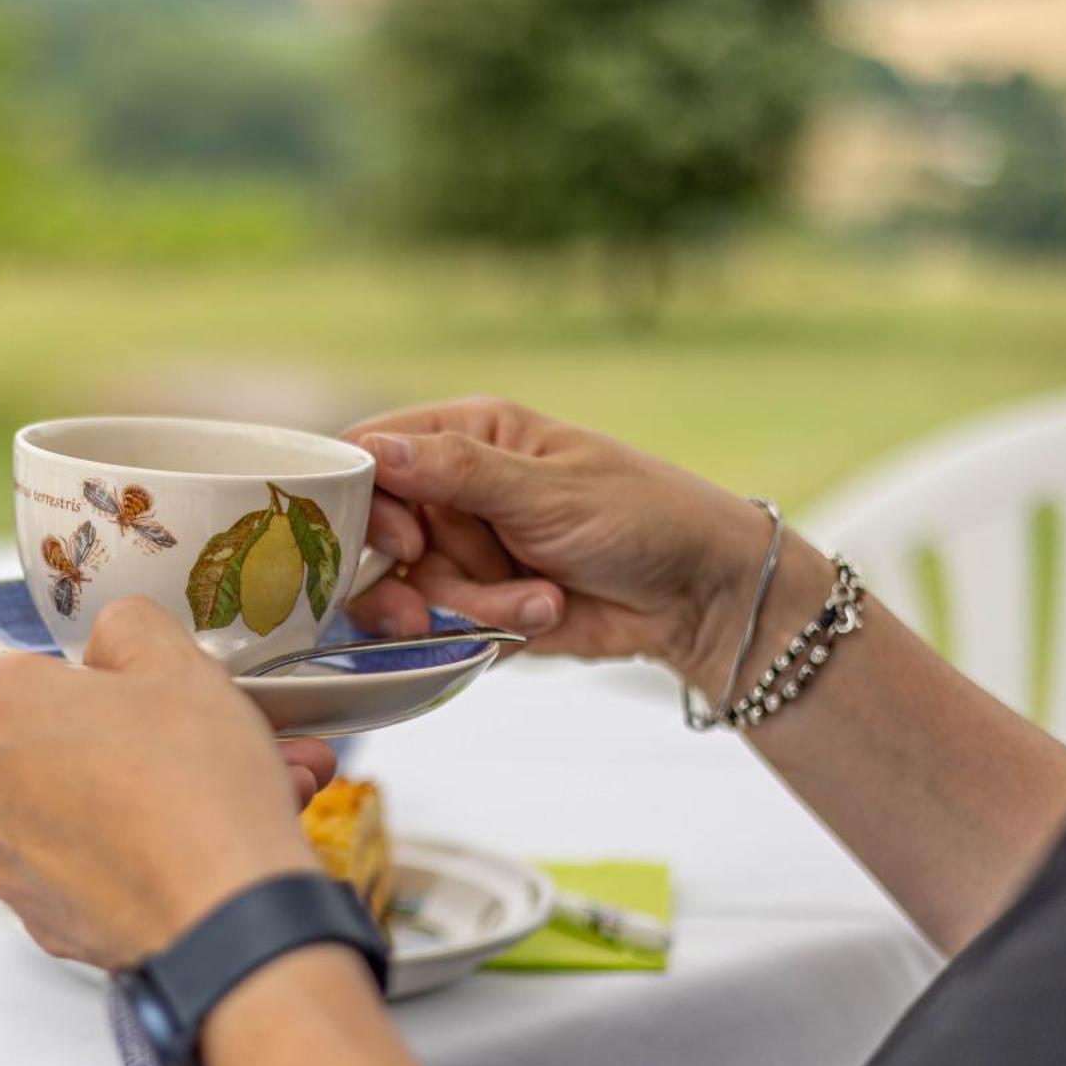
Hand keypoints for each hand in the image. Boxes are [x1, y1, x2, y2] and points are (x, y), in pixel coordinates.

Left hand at [0, 598, 327, 968]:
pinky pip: (81, 872)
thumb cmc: (196, 786)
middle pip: (23, 746)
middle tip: (171, 734)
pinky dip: (125, 858)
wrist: (227, 917)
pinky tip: (196, 846)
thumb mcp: (177, 663)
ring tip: (211, 792)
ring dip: (122, 797)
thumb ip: (127, 628)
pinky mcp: (45, 923)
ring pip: (61, 812)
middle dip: (94, 737)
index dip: (14, 674)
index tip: (65, 681)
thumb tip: (111, 638)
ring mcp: (7, 865)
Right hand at [343, 398, 782, 695]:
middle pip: (372, 536)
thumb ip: (457, 471)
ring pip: (406, 592)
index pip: (369, 454)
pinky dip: (486, 630)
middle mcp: (453, 491)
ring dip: (467, 608)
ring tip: (534, 603)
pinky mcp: (476, 605)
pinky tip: (543, 614)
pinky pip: (440, 628)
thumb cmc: (642, 516)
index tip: (401, 542)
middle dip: (404, 579)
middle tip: (424, 608)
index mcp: (465, 434)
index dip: (362, 500)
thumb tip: (374, 451)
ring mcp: (463, 551)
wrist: (702, 596)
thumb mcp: (547, 489)